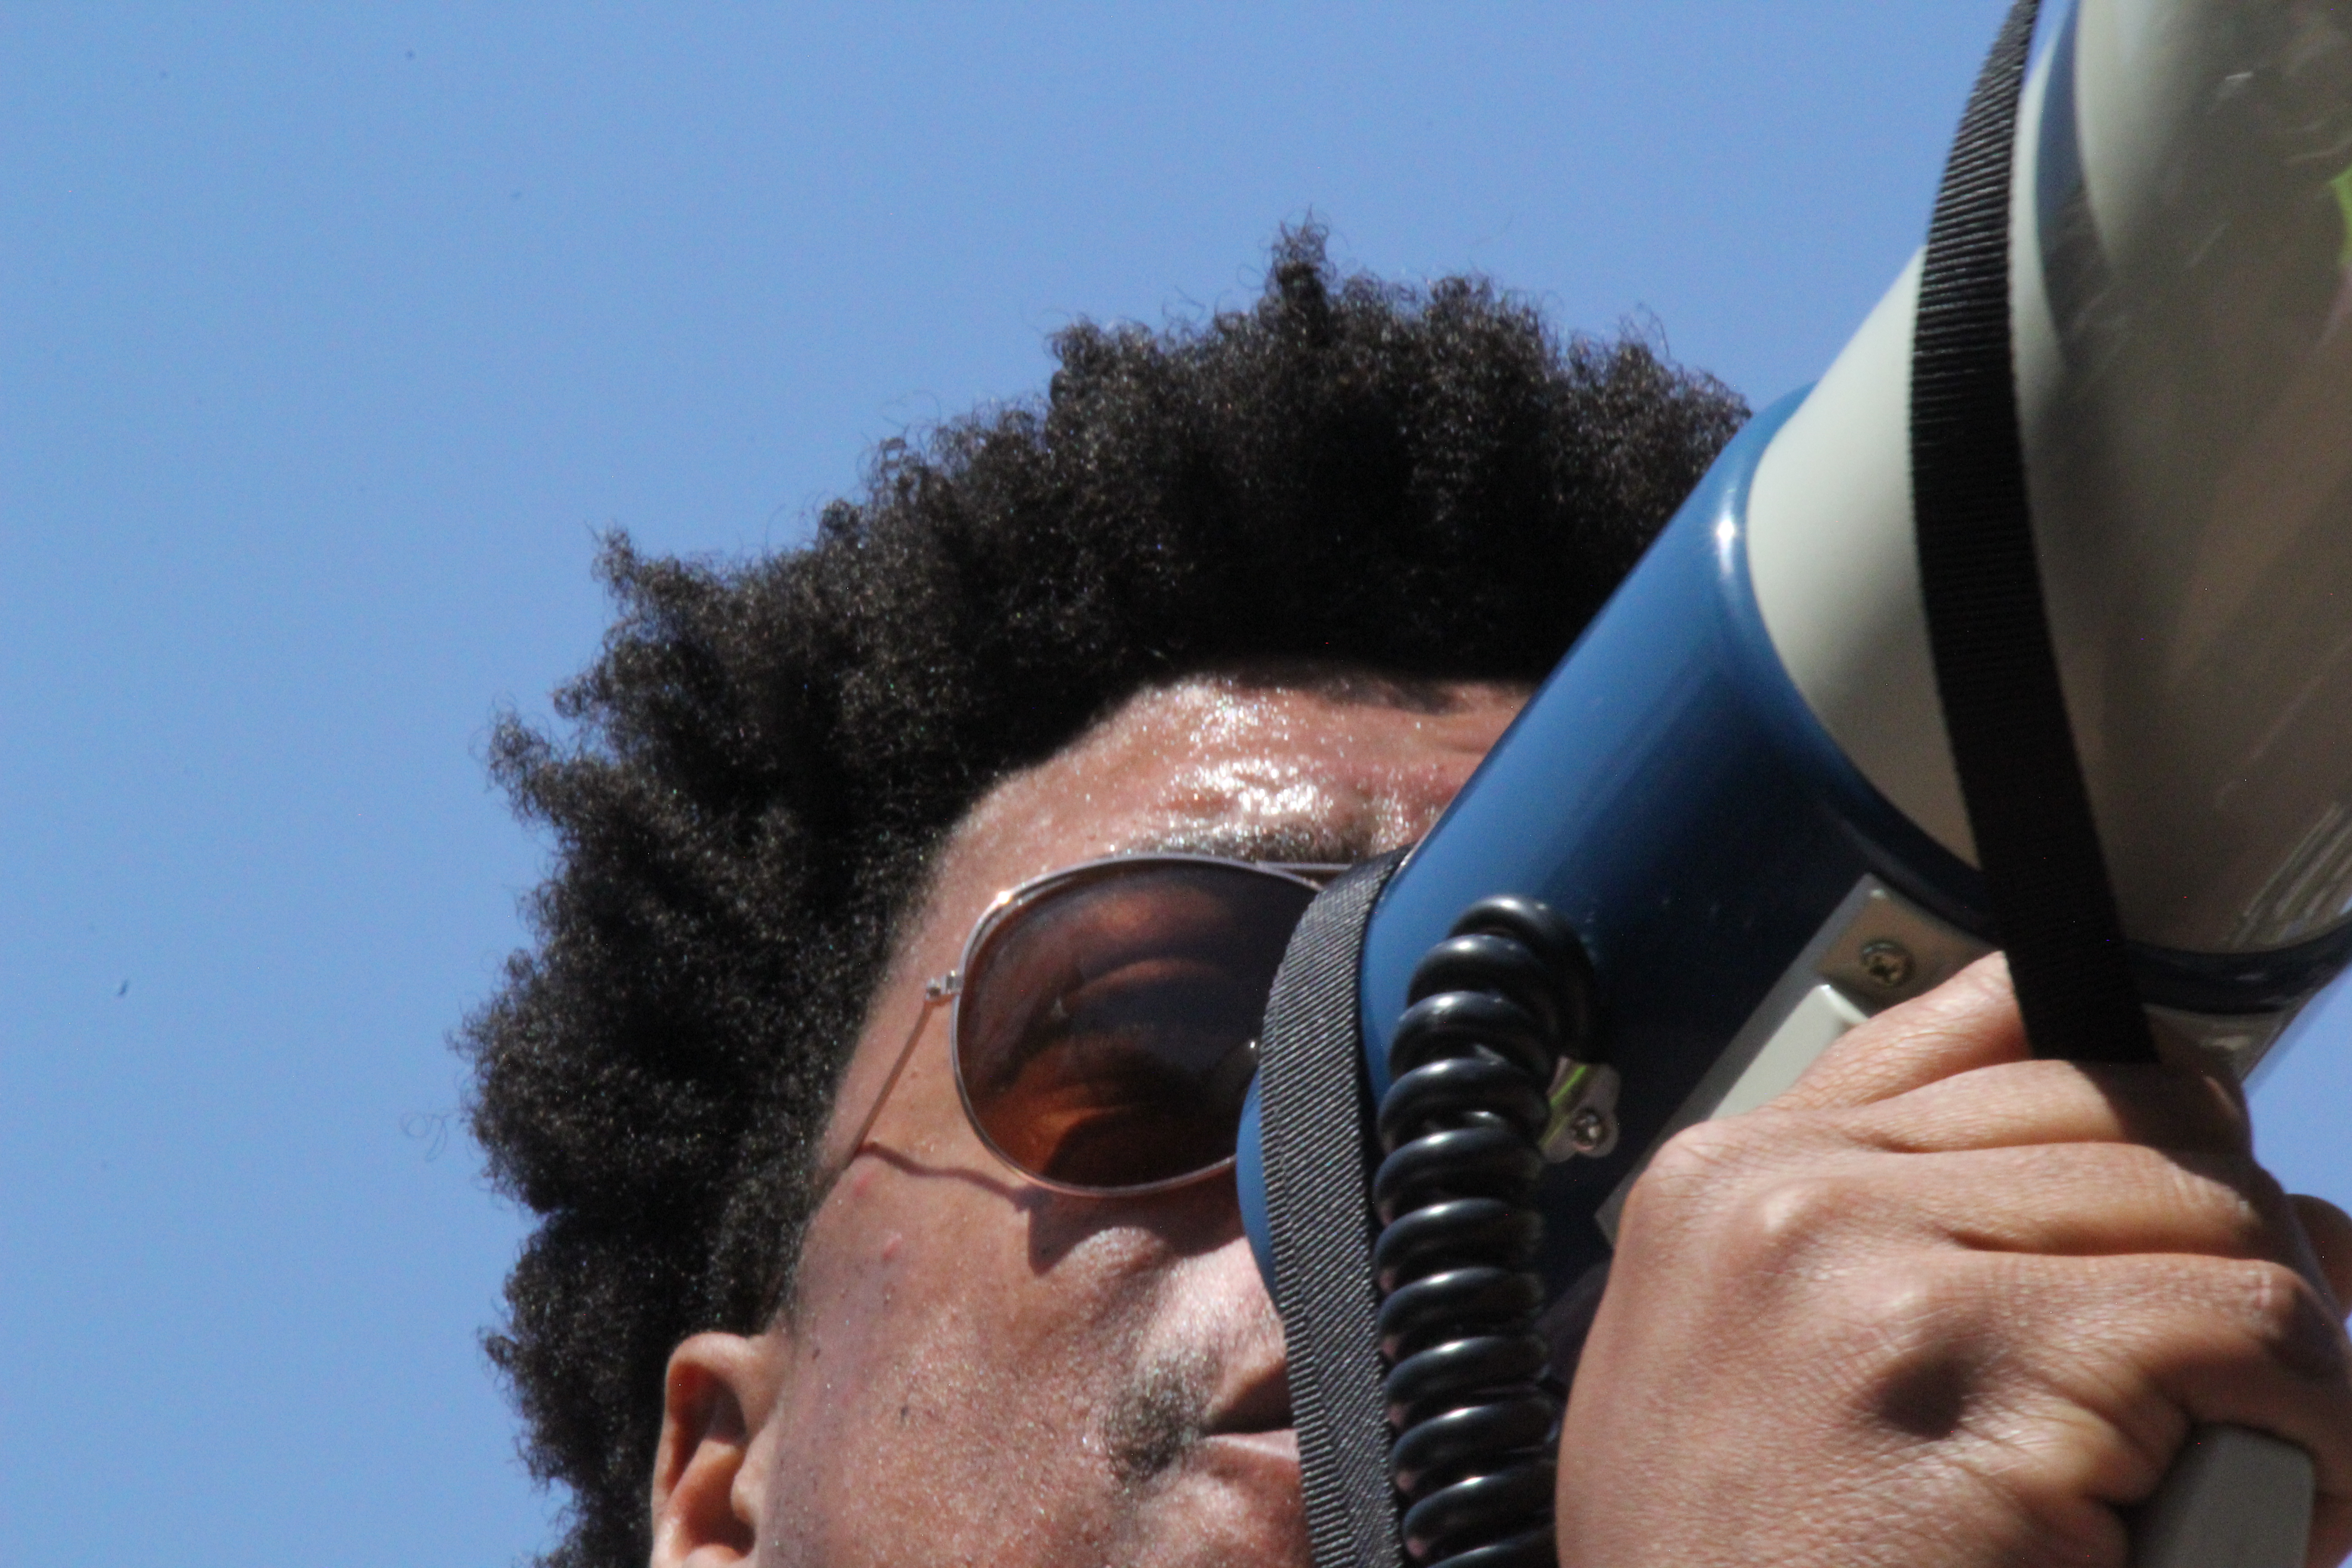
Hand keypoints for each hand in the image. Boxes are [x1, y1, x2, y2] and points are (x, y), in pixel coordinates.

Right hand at [1553, 956, 2351, 1567]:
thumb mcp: (1777, 1379)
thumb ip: (1927, 1246)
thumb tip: (2210, 1178)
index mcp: (1726, 1183)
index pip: (1996, 1024)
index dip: (2144, 1119)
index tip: (2189, 1224)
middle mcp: (1779, 1198)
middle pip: (2136, 1116)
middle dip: (2232, 1254)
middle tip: (2252, 1398)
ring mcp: (1859, 1272)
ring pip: (2214, 1211)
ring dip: (2290, 1353)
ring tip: (2251, 1470)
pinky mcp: (1963, 1365)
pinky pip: (2251, 1327)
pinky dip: (2323, 1428)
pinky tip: (2277, 1508)